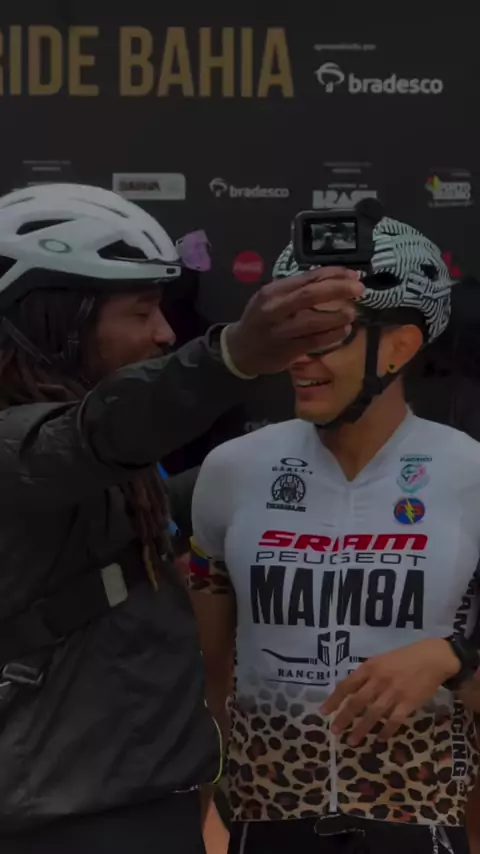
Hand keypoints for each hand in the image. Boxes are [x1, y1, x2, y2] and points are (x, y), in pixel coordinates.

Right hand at [224, 267, 363, 375]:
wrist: (240, 350)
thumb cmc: (261, 320)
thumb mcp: (272, 299)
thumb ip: (297, 290)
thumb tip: (334, 279)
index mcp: (273, 291)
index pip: (306, 277)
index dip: (332, 274)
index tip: (352, 274)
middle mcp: (274, 309)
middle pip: (310, 295)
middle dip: (338, 289)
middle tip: (359, 289)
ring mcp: (280, 331)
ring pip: (313, 320)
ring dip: (337, 316)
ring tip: (352, 313)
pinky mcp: (286, 350)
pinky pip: (313, 341)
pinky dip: (332, 336)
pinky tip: (344, 331)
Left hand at [321, 639, 460, 744]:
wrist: (431, 658)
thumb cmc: (404, 659)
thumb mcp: (381, 661)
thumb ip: (367, 675)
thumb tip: (351, 693)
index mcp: (370, 667)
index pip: (347, 685)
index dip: (334, 699)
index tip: (324, 712)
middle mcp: (379, 680)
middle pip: (357, 702)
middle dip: (344, 718)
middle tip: (334, 732)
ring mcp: (394, 692)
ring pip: (373, 714)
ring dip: (361, 729)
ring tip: (352, 741)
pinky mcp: (409, 703)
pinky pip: (394, 720)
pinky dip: (386, 731)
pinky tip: (380, 739)